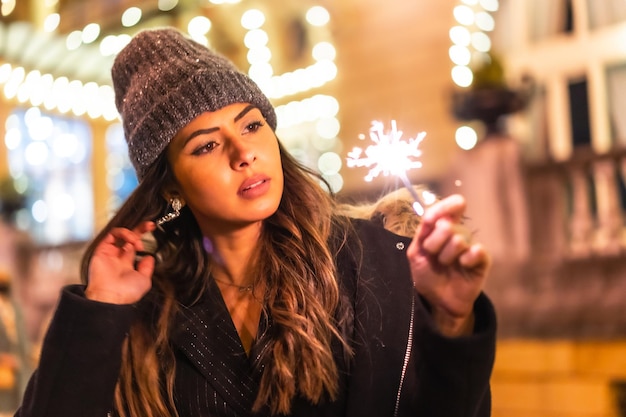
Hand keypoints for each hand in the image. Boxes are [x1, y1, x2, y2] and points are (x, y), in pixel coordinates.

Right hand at [85, 221, 155, 304]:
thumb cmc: (126, 293)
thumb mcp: (144, 280)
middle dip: (140, 228)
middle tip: (150, 225)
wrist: (110, 297)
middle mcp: (118, 257)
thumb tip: (149, 257)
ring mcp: (109, 252)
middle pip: (129, 237)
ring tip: (138, 243)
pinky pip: (112, 234)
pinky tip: (131, 241)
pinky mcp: (101, 249)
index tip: (153, 230)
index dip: (143, 237)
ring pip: (120, 233)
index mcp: (127, 264)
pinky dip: (123, 233)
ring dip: (132, 234)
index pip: (135, 245)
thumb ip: (147, 268)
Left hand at [406, 194, 489, 336]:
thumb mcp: (416, 253)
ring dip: (446, 256)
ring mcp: (471, 245)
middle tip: (433, 255)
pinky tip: (463, 266)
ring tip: (446, 265)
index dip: (446, 206)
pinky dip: (466, 260)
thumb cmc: (428, 275)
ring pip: (458, 239)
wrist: (439, 301)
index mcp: (443, 227)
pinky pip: (476, 251)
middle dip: (434, 243)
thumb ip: (422, 232)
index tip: (434, 217)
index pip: (451, 206)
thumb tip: (430, 216)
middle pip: (447, 225)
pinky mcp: (483, 259)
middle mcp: (459, 233)